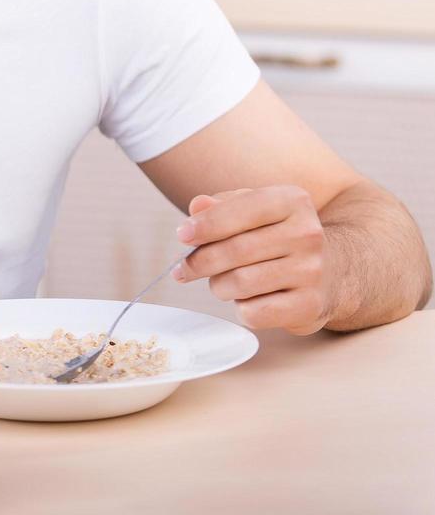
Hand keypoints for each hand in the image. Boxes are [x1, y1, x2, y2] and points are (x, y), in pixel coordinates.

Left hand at [173, 186, 332, 334]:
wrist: (332, 271)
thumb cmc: (276, 236)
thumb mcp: (253, 210)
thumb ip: (221, 205)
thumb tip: (197, 206)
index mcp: (292, 201)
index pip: (242, 209)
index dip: (206, 224)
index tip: (182, 235)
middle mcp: (308, 234)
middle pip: (236, 250)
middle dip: (199, 262)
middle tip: (183, 269)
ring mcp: (313, 271)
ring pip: (240, 283)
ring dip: (218, 286)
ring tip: (222, 283)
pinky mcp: (310, 305)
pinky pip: (254, 313)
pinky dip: (241, 308)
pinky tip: (248, 300)